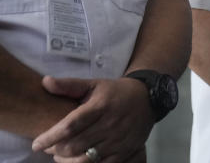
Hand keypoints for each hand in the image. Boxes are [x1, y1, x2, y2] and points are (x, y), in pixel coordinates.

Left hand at [31, 76, 154, 162]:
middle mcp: (110, 123)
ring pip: (86, 159)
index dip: (50, 137)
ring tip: (61, 155)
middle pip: (74, 145)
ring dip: (67, 161)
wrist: (148, 97)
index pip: (70, 126)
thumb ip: (69, 85)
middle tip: (49, 148)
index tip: (36, 144)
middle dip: (56, 150)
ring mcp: (118, 139)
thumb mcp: (94, 84)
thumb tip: (45, 81)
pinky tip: (77, 160)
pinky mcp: (125, 151)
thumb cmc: (115, 92)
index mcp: (100, 106)